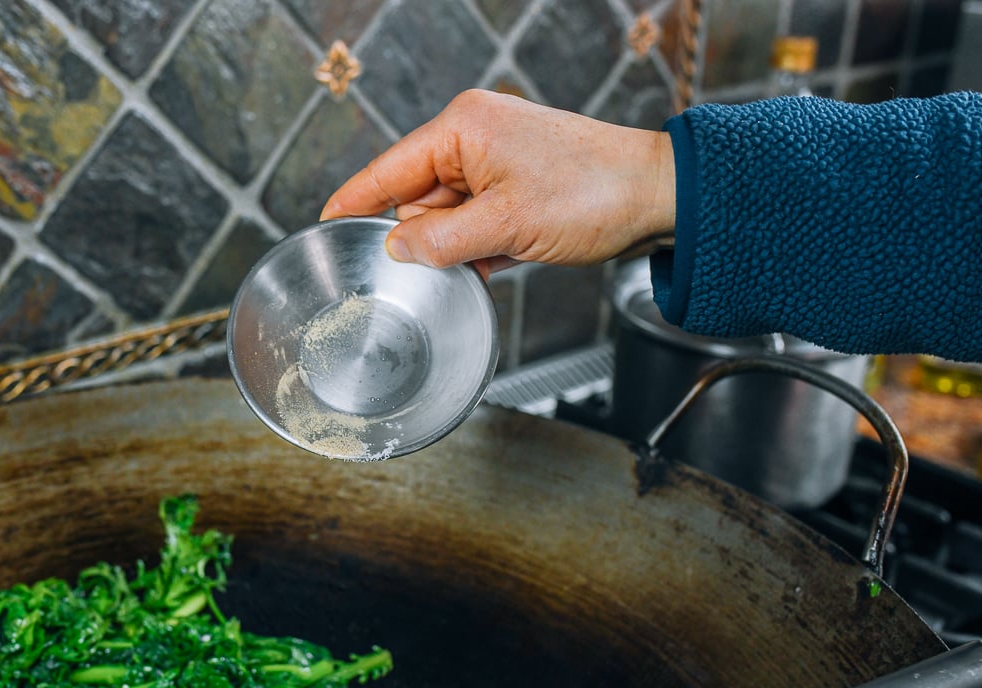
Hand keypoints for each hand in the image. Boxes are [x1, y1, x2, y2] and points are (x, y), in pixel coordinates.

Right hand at [320, 89, 676, 278]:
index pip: (388, 170)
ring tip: (487, 259)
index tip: (324, 224)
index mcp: (462, 128)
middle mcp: (473, 139)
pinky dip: (476, 248)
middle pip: (415, 198)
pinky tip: (493, 263)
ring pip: (445, 217)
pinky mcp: (513, 190)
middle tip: (446, 263)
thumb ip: (441, 240)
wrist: (657, 197)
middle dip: (423, 237)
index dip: (355, 201)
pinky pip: (473, 224)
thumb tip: (396, 248)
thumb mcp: (506, 225)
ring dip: (455, 247)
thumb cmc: (593, 194)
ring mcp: (494, 165)